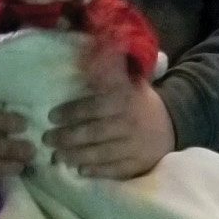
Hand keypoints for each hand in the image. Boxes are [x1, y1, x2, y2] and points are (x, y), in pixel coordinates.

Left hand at [45, 39, 174, 179]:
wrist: (172, 124)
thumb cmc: (139, 101)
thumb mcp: (127, 80)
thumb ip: (107, 69)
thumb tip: (86, 47)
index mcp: (124, 100)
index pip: (94, 107)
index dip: (71, 112)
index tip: (51, 116)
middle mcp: (129, 123)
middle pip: (93, 132)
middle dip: (67, 137)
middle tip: (46, 139)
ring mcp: (134, 146)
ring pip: (101, 153)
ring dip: (76, 156)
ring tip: (57, 157)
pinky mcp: (138, 164)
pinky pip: (114, 170)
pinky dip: (96, 171)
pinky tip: (80, 171)